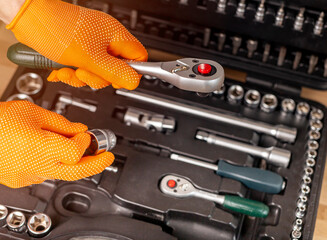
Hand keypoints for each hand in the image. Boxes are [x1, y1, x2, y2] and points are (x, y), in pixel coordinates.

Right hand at [0, 101, 113, 187]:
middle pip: (76, 172)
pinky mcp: (20, 180)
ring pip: (61, 173)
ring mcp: (27, 176)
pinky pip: (45, 174)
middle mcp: (35, 165)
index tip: (86, 135)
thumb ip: (61, 123)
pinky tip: (51, 152)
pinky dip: (55, 164)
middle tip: (107, 158)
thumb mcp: (32, 112)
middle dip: (96, 165)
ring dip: (73, 162)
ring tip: (76, 148)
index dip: (85, 142)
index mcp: (40, 147)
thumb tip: (80, 130)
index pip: (76, 151)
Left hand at [7, 0, 147, 89]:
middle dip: (97, 77)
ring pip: (97, 72)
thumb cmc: (57, 30)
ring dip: (80, 77)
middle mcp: (106, 39)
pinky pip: (83, 69)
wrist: (29, 20)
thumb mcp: (91, 58)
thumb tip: (134, 82)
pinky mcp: (78, 50)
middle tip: (84, 72)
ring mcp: (91, 44)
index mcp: (116, 35)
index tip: (116, 79)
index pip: (138, 57)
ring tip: (68, 70)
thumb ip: (115, 72)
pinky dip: (71, 73)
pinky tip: (61, 69)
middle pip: (115, 69)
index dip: (130, 72)